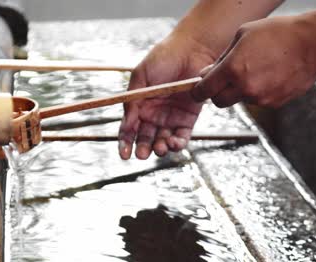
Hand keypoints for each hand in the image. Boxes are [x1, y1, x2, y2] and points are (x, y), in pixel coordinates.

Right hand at [118, 35, 215, 159]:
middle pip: (145, 139)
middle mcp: (154, 115)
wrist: (191, 50)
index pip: (129, 129)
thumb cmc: (163, 59)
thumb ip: (132, 100)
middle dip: (143, 149)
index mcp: (139, 105)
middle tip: (142, 154)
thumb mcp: (141, 77)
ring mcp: (171, 118)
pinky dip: (178, 143)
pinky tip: (174, 143)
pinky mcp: (188, 119)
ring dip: (160, 149)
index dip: (125, 143)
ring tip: (160, 148)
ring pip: (163, 141)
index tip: (124, 155)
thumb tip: (126, 124)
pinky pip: (182, 136)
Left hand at [192, 16, 315, 107]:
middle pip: (219, 102)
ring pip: (240, 100)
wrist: (312, 44)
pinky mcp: (274, 103)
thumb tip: (210, 73)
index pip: (205, 90)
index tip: (197, 91)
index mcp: (233, 69)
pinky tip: (268, 75)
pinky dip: (257, 92)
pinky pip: (258, 100)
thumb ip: (222, 58)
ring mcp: (260, 98)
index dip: (197, 92)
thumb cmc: (278, 33)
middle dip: (217, 94)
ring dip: (240, 90)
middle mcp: (245, 88)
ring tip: (255, 70)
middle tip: (223, 82)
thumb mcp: (242, 35)